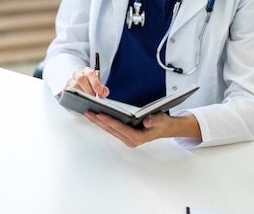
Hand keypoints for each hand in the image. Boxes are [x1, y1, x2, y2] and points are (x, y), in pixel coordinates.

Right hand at [65, 67, 108, 97]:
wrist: (80, 95)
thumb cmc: (90, 90)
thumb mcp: (98, 90)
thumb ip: (103, 90)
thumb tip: (104, 91)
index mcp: (86, 72)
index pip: (90, 73)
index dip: (95, 82)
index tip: (99, 91)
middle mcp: (77, 75)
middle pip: (81, 78)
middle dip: (88, 89)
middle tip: (94, 97)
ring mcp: (70, 81)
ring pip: (74, 85)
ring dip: (82, 93)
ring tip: (87, 100)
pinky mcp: (65, 89)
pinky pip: (68, 92)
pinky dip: (75, 97)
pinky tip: (80, 101)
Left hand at [84, 112, 200, 147]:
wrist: (165, 128)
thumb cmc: (162, 124)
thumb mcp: (161, 119)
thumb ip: (154, 120)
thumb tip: (147, 121)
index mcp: (138, 137)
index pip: (120, 128)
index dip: (110, 121)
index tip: (100, 115)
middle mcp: (131, 140)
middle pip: (111, 130)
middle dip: (99, 121)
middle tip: (89, 113)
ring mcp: (127, 138)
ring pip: (110, 130)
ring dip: (99, 122)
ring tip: (89, 114)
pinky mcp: (125, 135)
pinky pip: (112, 129)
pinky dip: (104, 122)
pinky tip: (97, 117)